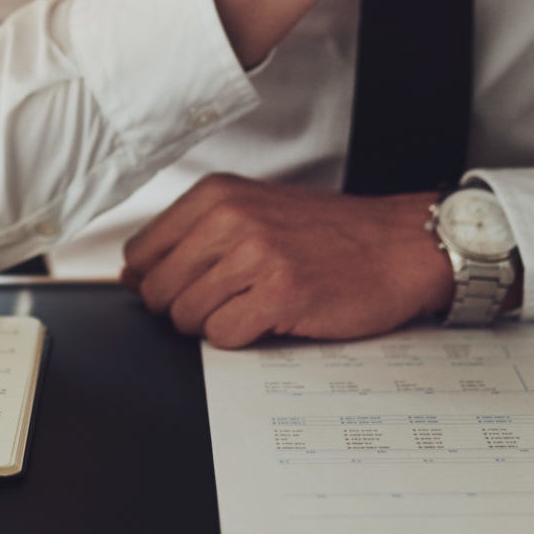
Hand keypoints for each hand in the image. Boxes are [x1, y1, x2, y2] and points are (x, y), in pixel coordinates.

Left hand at [119, 174, 453, 347]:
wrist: (400, 245)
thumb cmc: (330, 234)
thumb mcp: (253, 212)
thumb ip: (192, 237)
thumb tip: (133, 276)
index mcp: (216, 195)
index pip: (141, 253)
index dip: (157, 282)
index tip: (187, 287)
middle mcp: (230, 218)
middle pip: (157, 290)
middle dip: (183, 309)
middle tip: (228, 302)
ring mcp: (255, 255)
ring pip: (186, 317)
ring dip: (215, 325)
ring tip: (254, 306)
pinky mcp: (280, 293)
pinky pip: (223, 336)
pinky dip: (242, 338)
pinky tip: (271, 319)